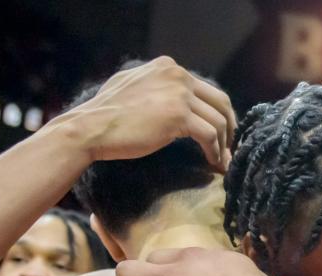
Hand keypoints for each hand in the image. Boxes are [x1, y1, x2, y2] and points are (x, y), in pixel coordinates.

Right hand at [55, 56, 235, 169]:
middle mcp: (177, 75)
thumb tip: (176, 96)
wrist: (92, 127)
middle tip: (229, 147)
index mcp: (168, 67)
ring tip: (222, 160)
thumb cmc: (108, 114)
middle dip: (230, 126)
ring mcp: (179, 94)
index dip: (218, 112)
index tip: (221, 131)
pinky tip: (213, 162)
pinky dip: (215, 152)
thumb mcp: (134, 86)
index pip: (207, 89)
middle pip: (220, 102)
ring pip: (218, 120)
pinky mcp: (179, 116)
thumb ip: (156, 85)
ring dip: (224, 144)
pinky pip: (209, 135)